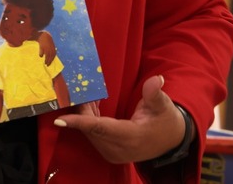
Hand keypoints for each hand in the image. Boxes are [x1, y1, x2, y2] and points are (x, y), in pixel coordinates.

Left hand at [52, 75, 185, 163]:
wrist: (172, 141)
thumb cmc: (166, 121)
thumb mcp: (163, 106)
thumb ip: (155, 94)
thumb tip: (155, 80)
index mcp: (132, 137)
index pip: (100, 128)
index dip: (80, 122)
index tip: (59, 119)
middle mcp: (119, 149)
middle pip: (92, 128)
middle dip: (81, 110)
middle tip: (75, 89)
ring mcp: (113, 152)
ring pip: (91, 132)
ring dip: (84, 114)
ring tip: (82, 94)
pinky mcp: (110, 151)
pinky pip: (94, 134)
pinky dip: (89, 120)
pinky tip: (88, 104)